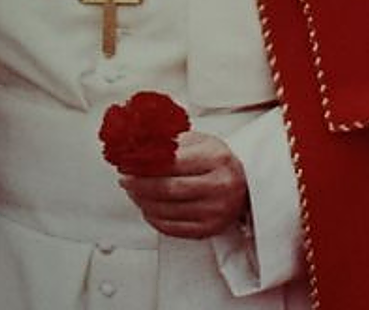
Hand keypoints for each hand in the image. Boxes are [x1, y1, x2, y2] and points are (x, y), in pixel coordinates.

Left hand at [118, 131, 247, 238]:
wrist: (243, 182)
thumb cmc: (214, 160)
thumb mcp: (196, 141)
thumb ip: (167, 141)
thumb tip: (132, 144)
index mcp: (215, 159)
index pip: (171, 164)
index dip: (143, 165)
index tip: (127, 164)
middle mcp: (220, 186)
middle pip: (166, 189)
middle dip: (138, 185)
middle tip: (125, 180)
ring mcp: (217, 211)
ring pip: (167, 210)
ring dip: (142, 202)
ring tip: (133, 192)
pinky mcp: (210, 229)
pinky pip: (173, 228)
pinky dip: (154, 218)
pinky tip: (148, 207)